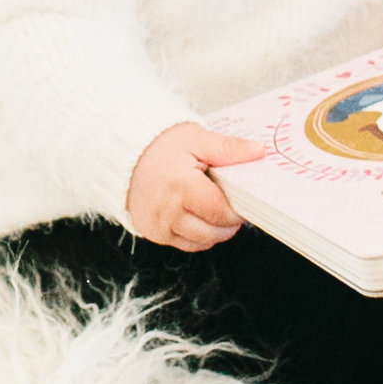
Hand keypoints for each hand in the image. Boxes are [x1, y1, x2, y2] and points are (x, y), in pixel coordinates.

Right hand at [127, 122, 262, 251]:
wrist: (124, 152)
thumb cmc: (159, 144)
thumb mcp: (196, 139)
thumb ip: (229, 148)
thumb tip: (258, 151)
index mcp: (181, 187)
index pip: (221, 212)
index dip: (238, 211)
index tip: (244, 202)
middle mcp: (167, 211)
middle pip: (213, 232)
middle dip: (228, 223)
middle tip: (231, 205)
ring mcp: (157, 225)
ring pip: (201, 242)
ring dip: (214, 231)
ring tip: (214, 209)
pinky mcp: (152, 233)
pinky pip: (184, 244)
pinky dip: (196, 235)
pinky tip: (197, 216)